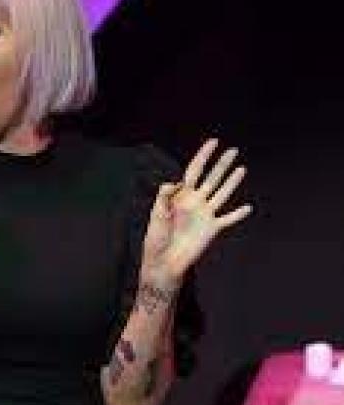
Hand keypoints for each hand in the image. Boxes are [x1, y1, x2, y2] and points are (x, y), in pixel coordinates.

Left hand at [141, 138, 251, 283]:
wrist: (164, 261)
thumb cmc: (156, 239)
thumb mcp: (156, 216)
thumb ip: (163, 198)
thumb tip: (172, 182)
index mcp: (180, 196)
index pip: (194, 171)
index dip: (203, 156)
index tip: (213, 142)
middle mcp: (195, 202)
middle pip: (211, 178)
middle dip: (221, 164)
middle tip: (232, 150)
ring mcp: (205, 214)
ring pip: (222, 194)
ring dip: (232, 182)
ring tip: (242, 168)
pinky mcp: (212, 229)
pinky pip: (228, 219)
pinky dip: (238, 214)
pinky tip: (247, 207)